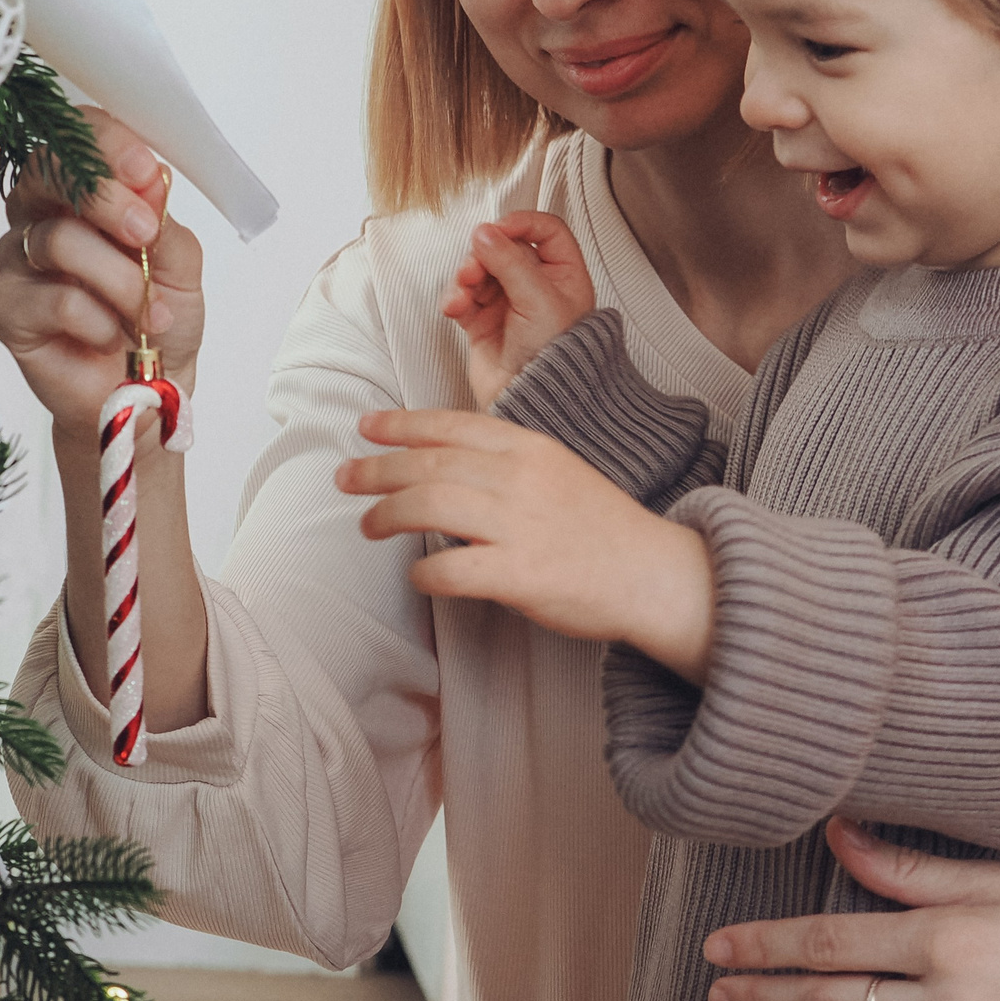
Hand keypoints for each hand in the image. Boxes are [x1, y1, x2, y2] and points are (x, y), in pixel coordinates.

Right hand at [0, 109, 204, 435]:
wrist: (140, 392)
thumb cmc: (156, 320)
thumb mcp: (180, 265)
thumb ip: (162, 220)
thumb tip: (150, 179)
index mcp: (79, 189)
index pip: (74, 136)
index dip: (106, 143)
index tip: (146, 171)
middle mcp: (38, 213)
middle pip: (47, 171)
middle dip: (105, 198)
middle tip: (146, 234)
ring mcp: (15, 258)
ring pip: (57, 239)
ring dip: (117, 278)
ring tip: (147, 313)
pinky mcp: (3, 306)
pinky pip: (49, 298)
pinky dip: (95, 320)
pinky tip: (110, 336)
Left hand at [334, 410, 713, 676]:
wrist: (655, 574)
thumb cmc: (601, 527)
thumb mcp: (556, 472)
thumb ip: (503, 466)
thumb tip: (442, 469)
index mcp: (529, 448)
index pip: (450, 425)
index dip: (401, 424)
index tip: (366, 426)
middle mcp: (520, 479)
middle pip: (429, 462)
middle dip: (376, 469)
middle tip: (344, 477)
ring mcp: (520, 525)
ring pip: (429, 506)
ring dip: (387, 514)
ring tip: (367, 524)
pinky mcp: (522, 574)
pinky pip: (452, 569)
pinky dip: (425, 573)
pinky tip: (418, 575)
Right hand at [442, 211, 596, 408]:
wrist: (535, 403)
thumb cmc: (558, 363)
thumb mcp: (539, 300)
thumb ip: (510, 261)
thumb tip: (486, 233)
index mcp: (564, 276)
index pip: (545, 231)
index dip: (523, 224)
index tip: (501, 228)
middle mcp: (536, 287)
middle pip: (503, 249)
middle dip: (484, 255)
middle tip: (476, 266)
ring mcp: (508, 304)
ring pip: (478, 271)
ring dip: (466, 277)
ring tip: (465, 291)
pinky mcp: (483, 322)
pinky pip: (463, 297)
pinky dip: (455, 298)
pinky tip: (457, 307)